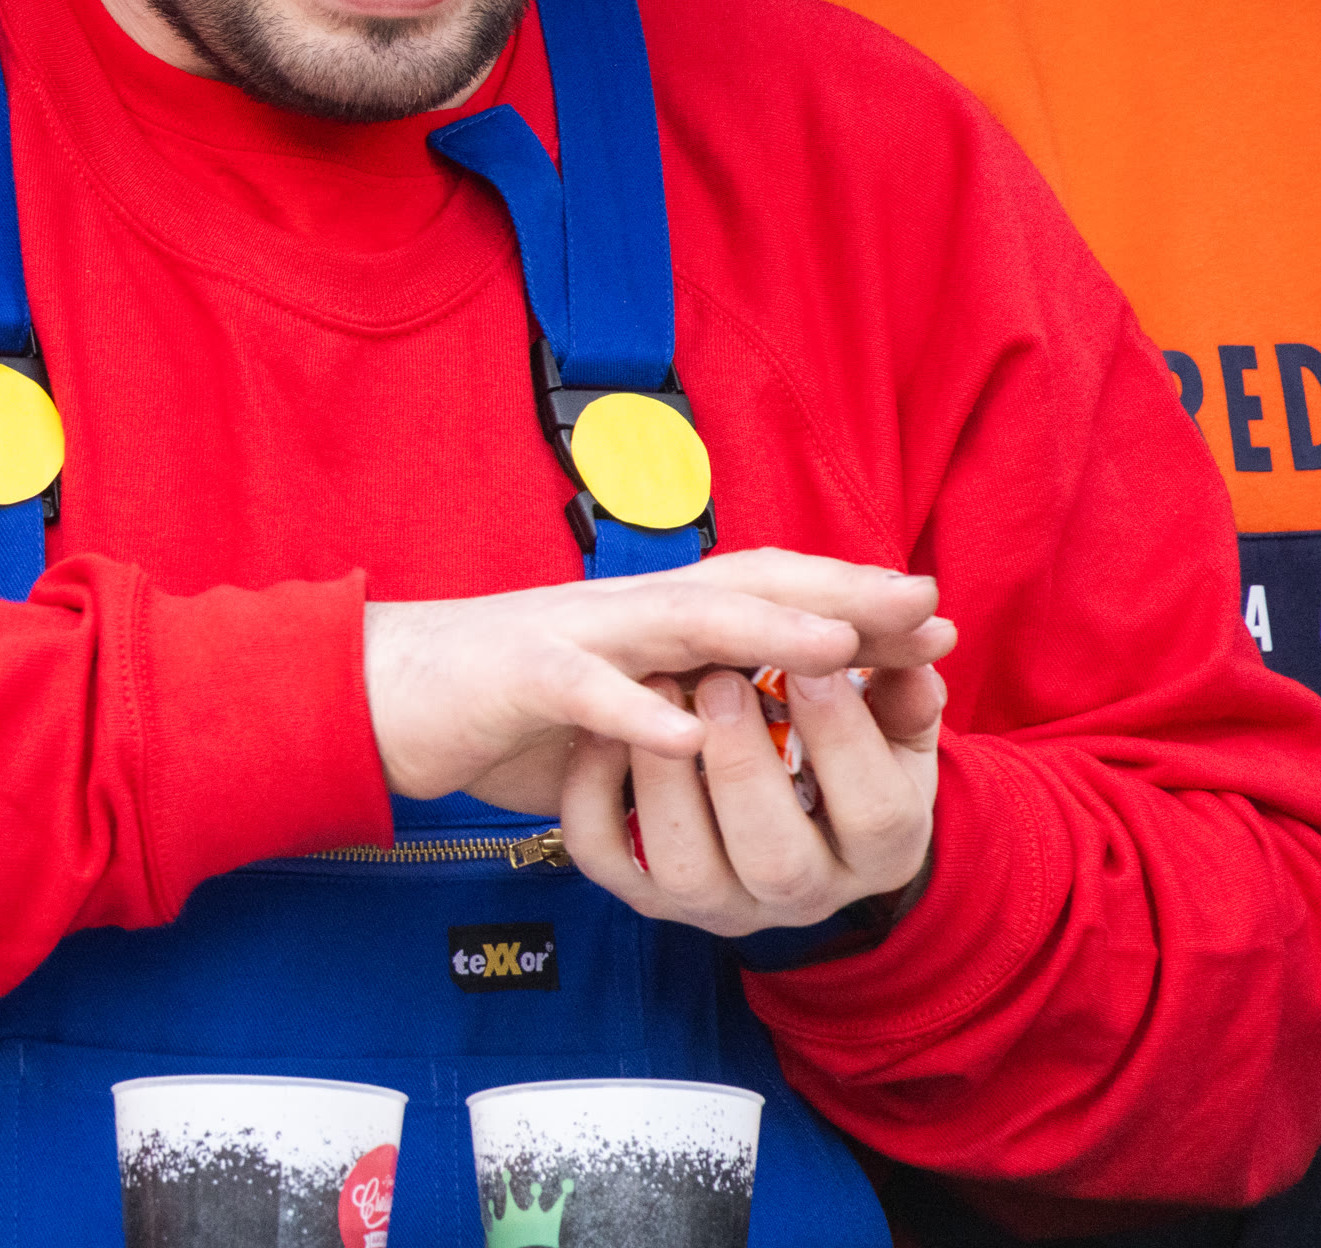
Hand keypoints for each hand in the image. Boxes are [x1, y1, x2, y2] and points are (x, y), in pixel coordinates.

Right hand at [363, 551, 952, 805]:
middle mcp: (625, 609)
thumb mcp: (616, 697)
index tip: (935, 618)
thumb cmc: (506, 699)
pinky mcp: (519, 675)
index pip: (767, 592)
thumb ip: (684, 698)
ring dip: (763, 632)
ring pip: (678, 621)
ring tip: (840, 646)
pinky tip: (686, 733)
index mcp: (653, 616)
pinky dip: (633, 712)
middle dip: (840, 594)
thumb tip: (761, 723)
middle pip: (745, 586)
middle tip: (927, 603)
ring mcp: (573, 634)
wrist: (384, 687)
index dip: (852, 599)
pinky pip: (581, 691)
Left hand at [557, 659, 945, 938]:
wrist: (778, 803)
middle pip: (778, 860)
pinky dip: (595, 795)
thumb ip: (901, 679)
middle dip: (745, 766)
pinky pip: (607, 861)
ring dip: (666, 778)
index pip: (878, 814)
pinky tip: (600, 727)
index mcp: (876, 850)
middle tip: (718, 680)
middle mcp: (799, 894)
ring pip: (685, 871)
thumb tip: (928, 631)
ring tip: (659, 684)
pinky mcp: (643, 893)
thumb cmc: (834, 744)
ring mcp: (717, 902)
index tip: (814, 662)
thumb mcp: (883, 718)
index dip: (847, 738)